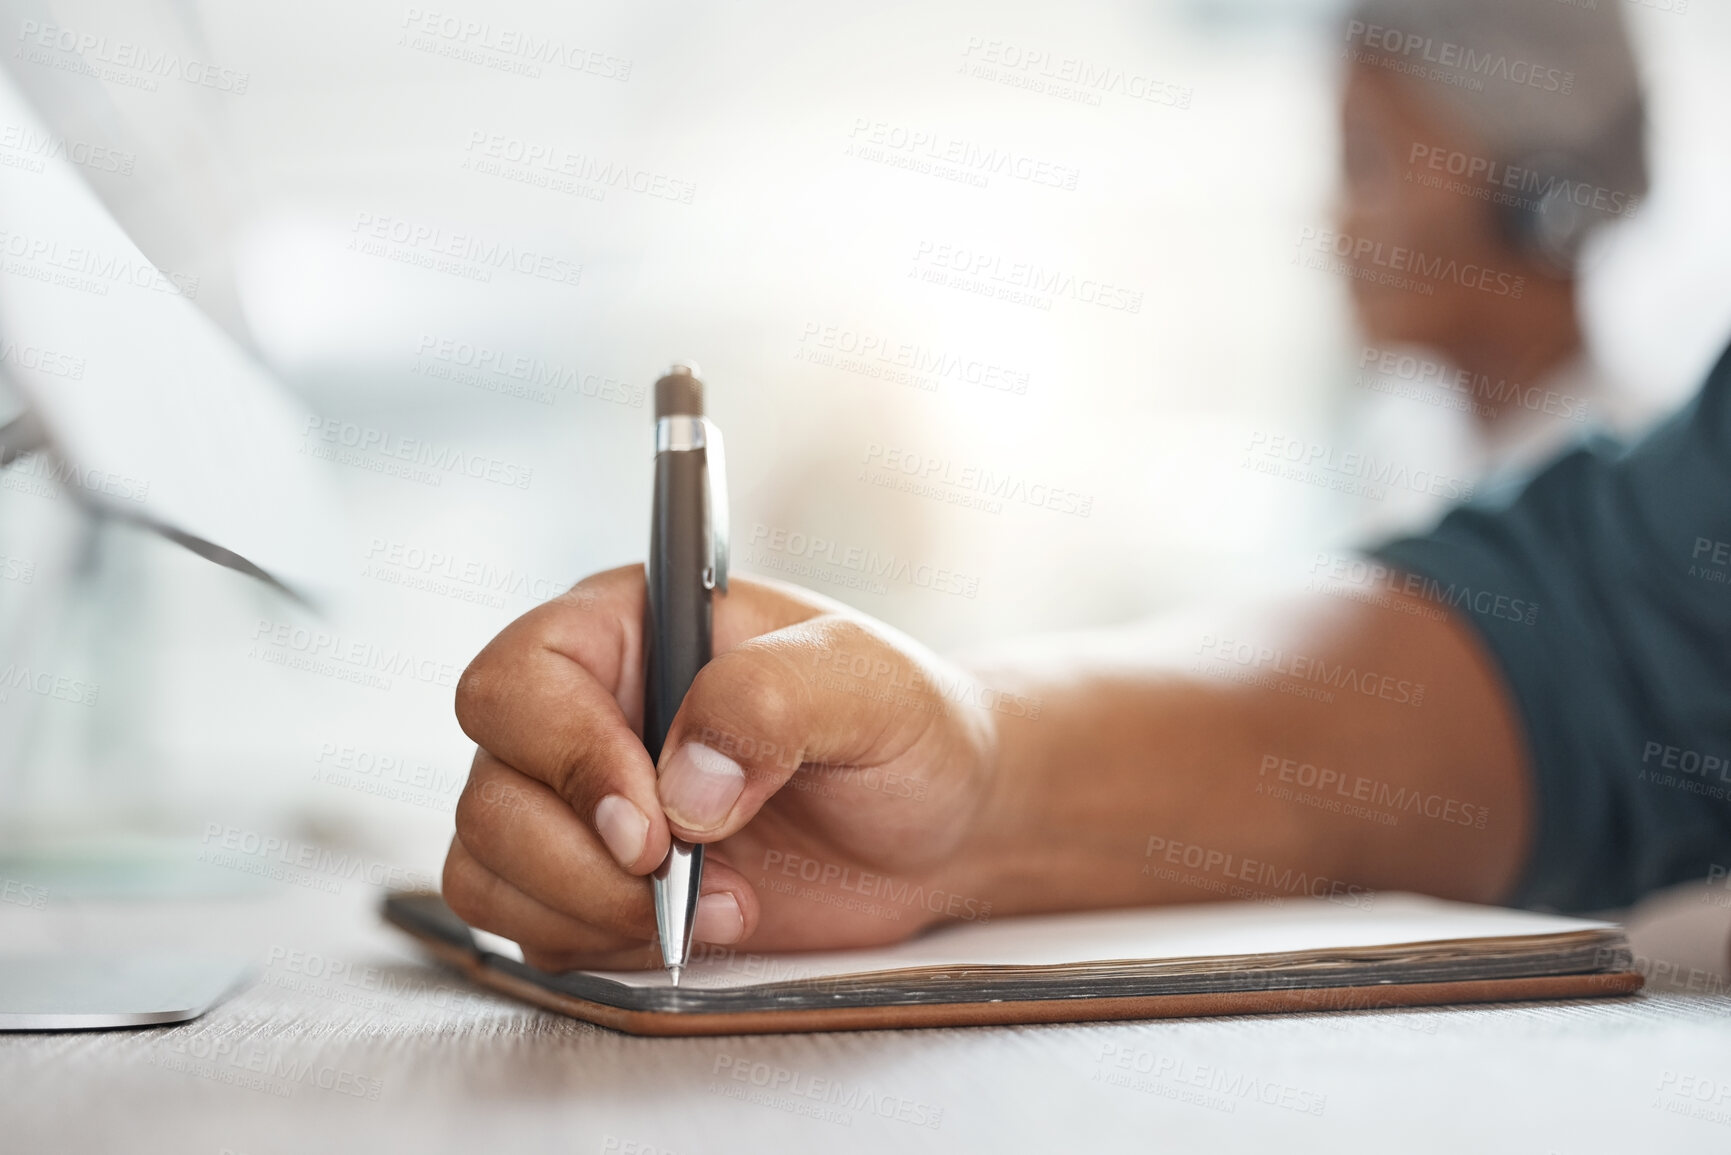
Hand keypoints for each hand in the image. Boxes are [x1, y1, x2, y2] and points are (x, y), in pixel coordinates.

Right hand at [441, 565, 1001, 970]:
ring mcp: (578, 802)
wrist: (937, 823)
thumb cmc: (904, 729)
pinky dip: (602, 942)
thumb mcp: (869, 685)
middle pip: (491, 788)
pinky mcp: (591, 881)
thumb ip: (771, 702)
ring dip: (591, 908)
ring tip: (720, 901)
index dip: (564, 756)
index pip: (517, 681)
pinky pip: (528, 927)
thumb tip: (682, 782)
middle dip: (580, 856)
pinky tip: (698, 924)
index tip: (652, 820)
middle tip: (682, 872)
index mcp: (629, 629)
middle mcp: (584, 709)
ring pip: (487, 866)